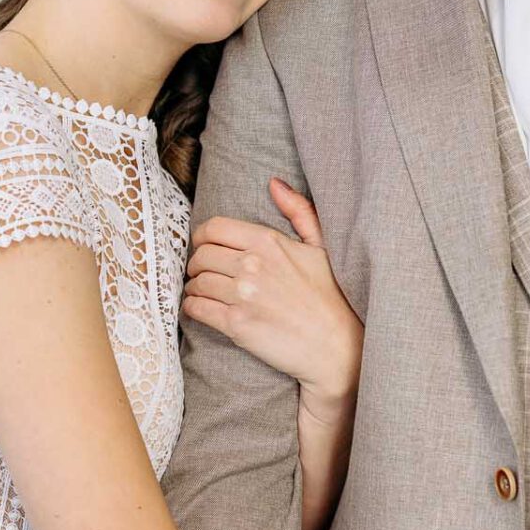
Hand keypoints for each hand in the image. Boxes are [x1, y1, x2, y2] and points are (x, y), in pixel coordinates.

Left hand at [183, 180, 362, 402]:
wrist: (336, 346)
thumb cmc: (330, 296)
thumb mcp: (320, 246)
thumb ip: (298, 210)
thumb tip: (274, 183)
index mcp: (268, 242)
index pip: (214, 228)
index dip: (203, 237)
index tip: (206, 247)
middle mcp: (252, 265)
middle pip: (200, 255)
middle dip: (197, 263)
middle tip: (203, 272)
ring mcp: (243, 295)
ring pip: (196, 282)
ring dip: (194, 286)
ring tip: (202, 291)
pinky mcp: (236, 324)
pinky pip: (196, 308)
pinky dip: (192, 307)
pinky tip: (201, 308)